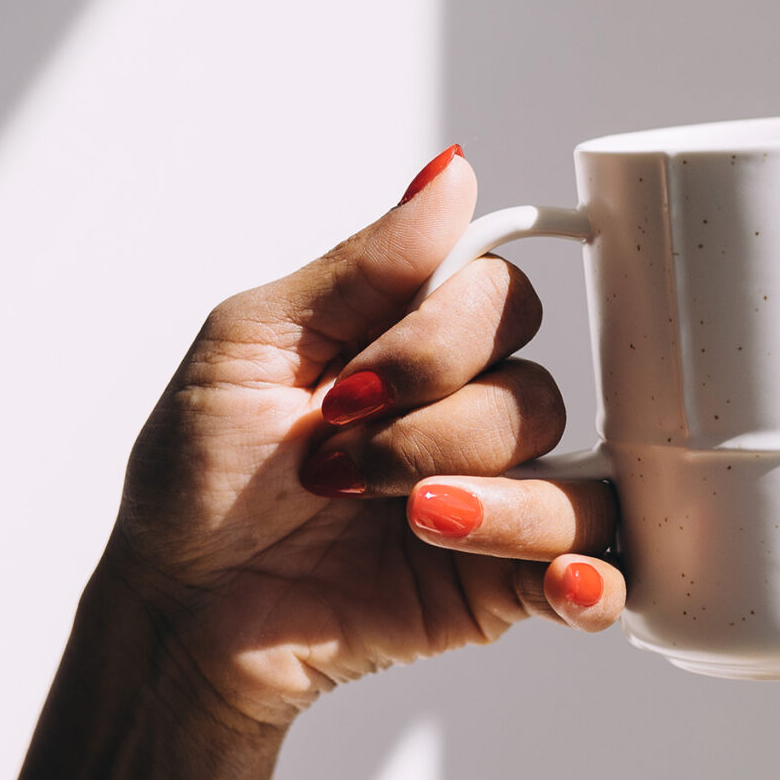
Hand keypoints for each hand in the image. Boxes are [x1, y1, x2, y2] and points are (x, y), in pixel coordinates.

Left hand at [109, 146, 624, 727]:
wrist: (181, 610)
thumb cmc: (197, 479)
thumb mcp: (254, 341)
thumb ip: (365, 262)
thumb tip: (451, 169)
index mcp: (414, 344)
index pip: (502, 299)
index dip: (436, 342)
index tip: (339, 390)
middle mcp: (466, 417)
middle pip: (538, 391)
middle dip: (432, 433)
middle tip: (337, 470)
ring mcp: (494, 506)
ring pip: (574, 481)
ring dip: (490, 502)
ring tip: (406, 525)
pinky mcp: (503, 591)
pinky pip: (598, 575)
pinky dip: (590, 576)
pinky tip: (558, 582)